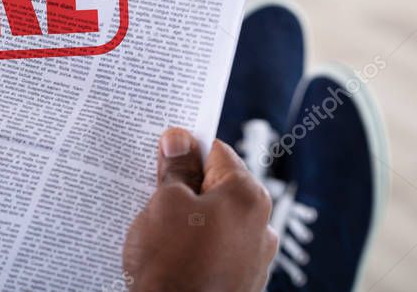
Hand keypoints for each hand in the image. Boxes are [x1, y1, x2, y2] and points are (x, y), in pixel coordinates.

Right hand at [123, 128, 277, 291]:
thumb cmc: (171, 265)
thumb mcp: (165, 203)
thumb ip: (176, 169)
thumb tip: (180, 140)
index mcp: (248, 196)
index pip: (216, 152)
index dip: (185, 150)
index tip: (162, 155)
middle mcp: (262, 225)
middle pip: (219, 186)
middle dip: (187, 187)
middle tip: (154, 194)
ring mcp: (255, 258)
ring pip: (218, 219)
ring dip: (192, 218)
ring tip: (160, 230)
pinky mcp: (242, 282)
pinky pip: (219, 248)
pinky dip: (198, 245)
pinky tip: (174, 255)